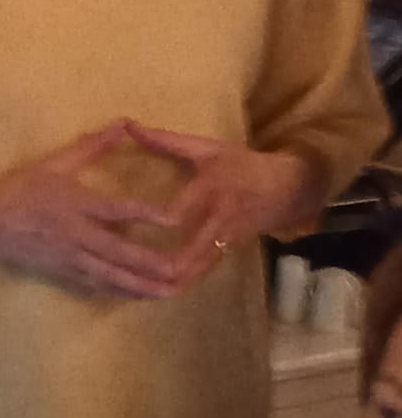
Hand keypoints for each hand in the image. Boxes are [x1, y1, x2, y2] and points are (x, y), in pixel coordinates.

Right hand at [0, 120, 183, 297]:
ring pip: (111, 275)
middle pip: (118, 251)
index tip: (173, 219)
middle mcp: (76, 233)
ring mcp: (71, 257)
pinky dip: (119, 291)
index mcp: (76, 203)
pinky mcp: (65, 273)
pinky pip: (97, 284)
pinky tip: (138, 297)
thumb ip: (93, 145)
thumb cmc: (25, 187)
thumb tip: (123, 123)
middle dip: (150, 263)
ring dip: (141, 286)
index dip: (145, 214)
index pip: (116, 210)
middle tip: (180, 270)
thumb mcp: (57, 162)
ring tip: (168, 293)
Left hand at [124, 121, 321, 288]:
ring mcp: (224, 241)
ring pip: (197, 270)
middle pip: (192, 252)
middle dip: (166, 266)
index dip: (165, 218)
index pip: (185, 208)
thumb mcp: (206, 148)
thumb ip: (166, 140)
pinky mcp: (226, 254)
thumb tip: (130, 125)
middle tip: (133, 272)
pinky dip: (182, 283)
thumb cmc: (240, 165)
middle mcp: (218, 220)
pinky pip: (201, 273)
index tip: (137, 222)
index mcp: (212, 189)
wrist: (287, 190)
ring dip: (171, 282)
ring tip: (140, 291)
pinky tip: (158, 292)